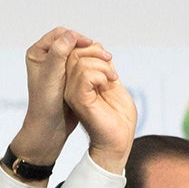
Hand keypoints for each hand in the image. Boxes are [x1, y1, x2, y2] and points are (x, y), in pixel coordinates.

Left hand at [6, 26, 92, 168]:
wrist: (49, 127)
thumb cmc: (46, 104)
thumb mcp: (52, 78)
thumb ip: (58, 55)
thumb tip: (69, 35)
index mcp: (37, 54)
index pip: (60, 34)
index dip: (76, 37)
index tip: (90, 45)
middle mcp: (46, 57)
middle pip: (72, 41)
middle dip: (88, 46)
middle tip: (105, 55)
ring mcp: (57, 66)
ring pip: (80, 52)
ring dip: (94, 55)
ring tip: (108, 62)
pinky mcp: (68, 75)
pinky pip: (84, 63)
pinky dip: (94, 64)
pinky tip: (104, 71)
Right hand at [63, 45, 135, 171]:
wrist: (119, 139)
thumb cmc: (118, 117)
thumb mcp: (111, 83)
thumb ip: (102, 68)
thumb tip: (97, 48)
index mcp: (75, 83)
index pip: (74, 53)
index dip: (92, 48)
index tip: (109, 60)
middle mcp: (69, 87)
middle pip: (75, 54)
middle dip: (98, 54)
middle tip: (112, 71)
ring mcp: (71, 93)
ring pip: (80, 62)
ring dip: (103, 66)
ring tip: (111, 79)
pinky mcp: (78, 100)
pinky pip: (85, 75)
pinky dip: (101, 74)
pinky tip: (107, 84)